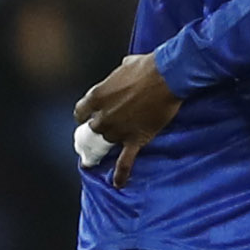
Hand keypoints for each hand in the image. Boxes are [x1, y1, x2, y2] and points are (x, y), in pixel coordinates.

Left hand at [73, 54, 183, 186]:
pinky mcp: (135, 139)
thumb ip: (118, 75)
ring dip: (105, 149)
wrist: (168, 76)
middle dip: (93, 134)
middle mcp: (102, 116)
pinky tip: (118, 183)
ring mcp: (118, 130)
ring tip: (100, 159)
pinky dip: (121, 173)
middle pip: (91, 131)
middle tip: (95, 140)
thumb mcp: (126, 65)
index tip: (90, 117)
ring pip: (105, 145)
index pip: (81, 112)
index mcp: (97, 96)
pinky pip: (125, 161)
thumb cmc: (148, 66)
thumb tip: (124, 72)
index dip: (86, 116)